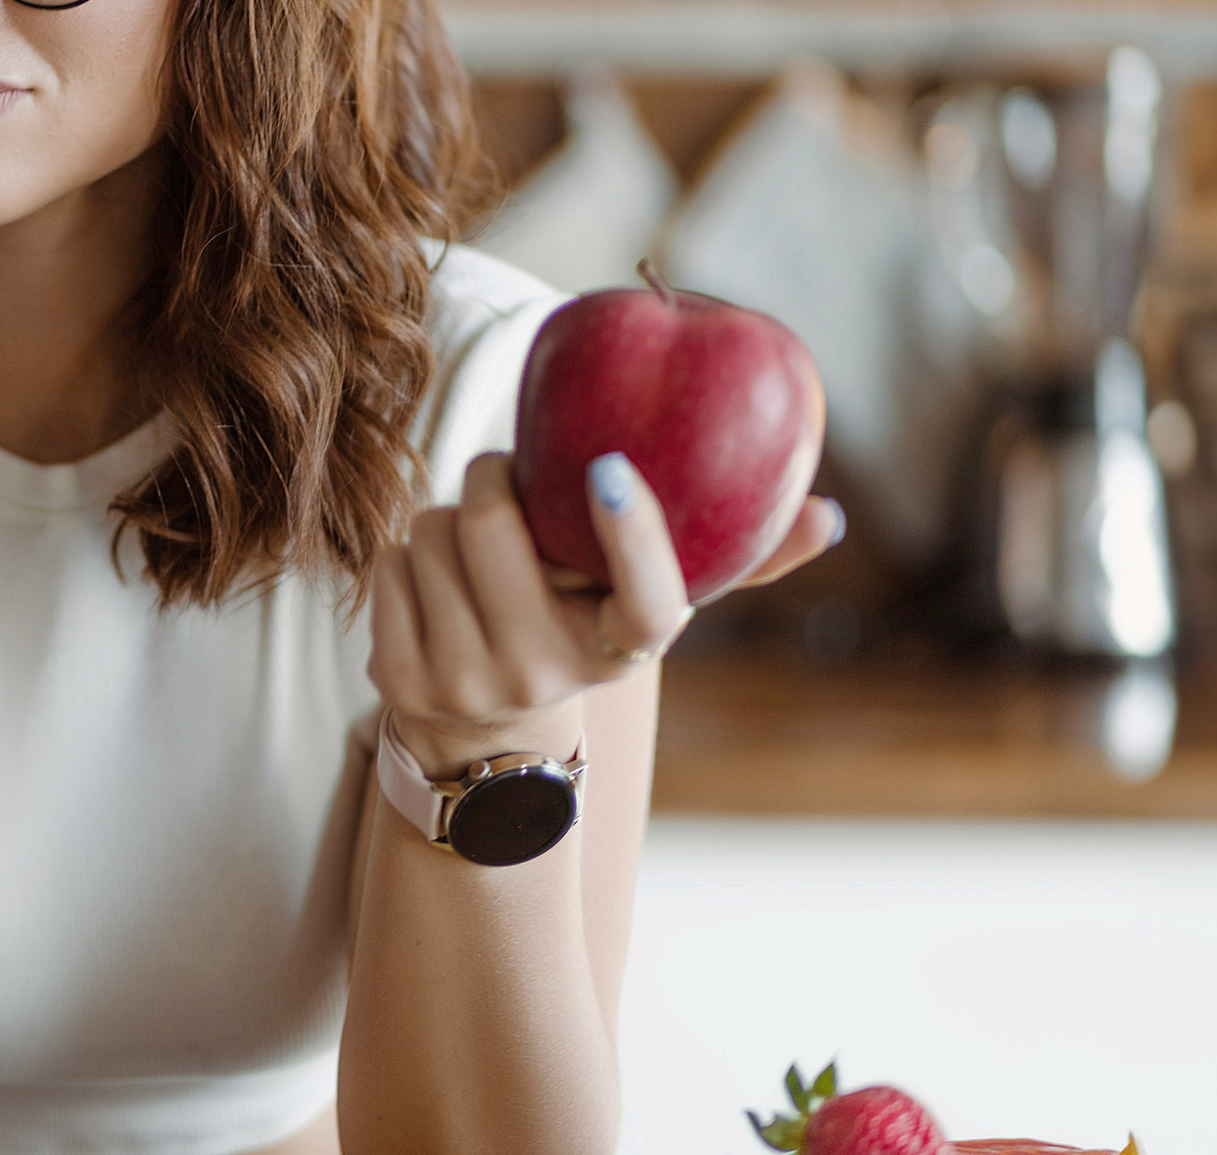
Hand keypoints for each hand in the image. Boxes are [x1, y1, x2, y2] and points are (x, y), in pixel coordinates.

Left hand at [367, 450, 841, 774]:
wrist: (486, 746)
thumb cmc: (576, 636)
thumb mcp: (646, 612)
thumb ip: (736, 562)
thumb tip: (829, 517)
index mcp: (621, 651)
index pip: (648, 603)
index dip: (634, 538)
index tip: (612, 471)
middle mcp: (545, 676)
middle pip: (492, 526)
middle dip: (494, 479)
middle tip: (508, 480)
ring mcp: (467, 684)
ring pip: (431, 534)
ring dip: (446, 522)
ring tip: (475, 557)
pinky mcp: (401, 681)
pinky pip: (387, 564)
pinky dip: (406, 559)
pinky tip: (435, 591)